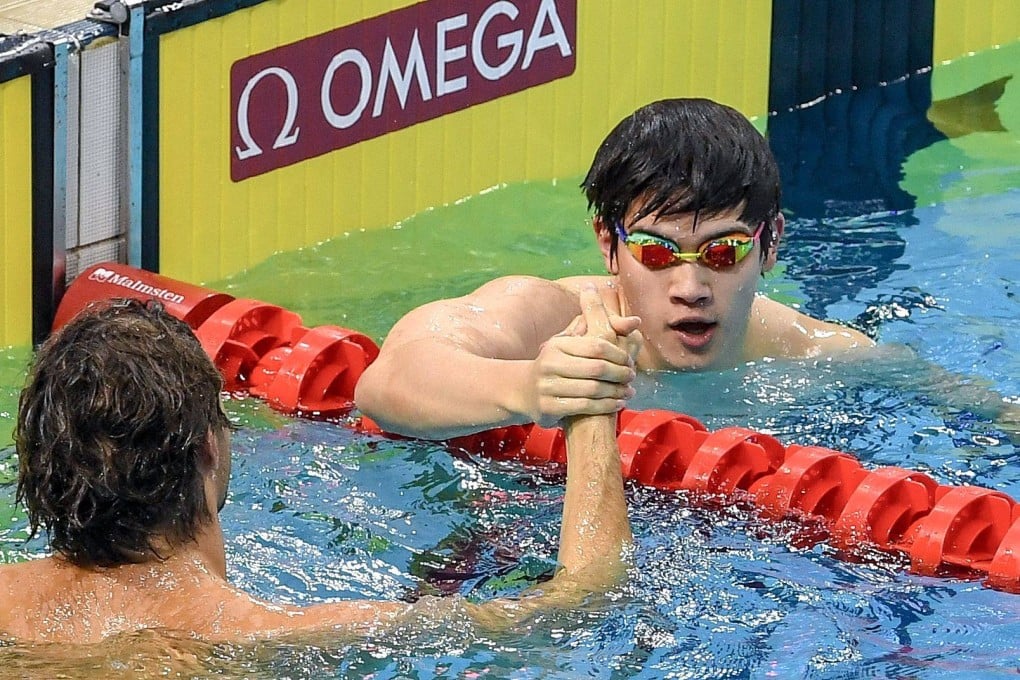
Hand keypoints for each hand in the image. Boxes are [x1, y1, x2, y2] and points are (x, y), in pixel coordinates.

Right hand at [522, 287, 638, 427]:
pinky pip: (585, 406)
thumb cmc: (557, 363)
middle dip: (620, 373)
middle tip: (632, 376)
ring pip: (593, 389)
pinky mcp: (549, 407)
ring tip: (629, 391)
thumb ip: (598, 328)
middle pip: (597, 368)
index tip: (629, 360)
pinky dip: (606, 406)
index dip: (618, 354)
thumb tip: (634, 320)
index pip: (596, 346)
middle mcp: (550, 364)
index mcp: (557, 344)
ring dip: (616, 391)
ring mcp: (547, 386)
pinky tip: (617, 404)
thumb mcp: (570, 341)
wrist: (525, 390)